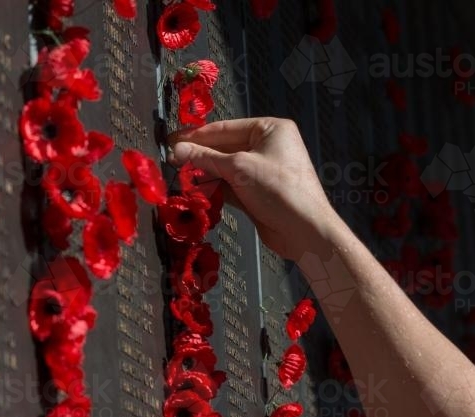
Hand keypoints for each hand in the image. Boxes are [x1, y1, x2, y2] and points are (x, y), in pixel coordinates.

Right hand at [169, 117, 340, 260]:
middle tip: (170, 161)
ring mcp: (260, 170)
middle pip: (223, 148)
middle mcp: (266, 146)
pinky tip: (195, 192)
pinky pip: (228, 185)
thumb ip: (205, 158)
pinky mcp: (255, 192)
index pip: (225, 128)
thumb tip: (177, 150)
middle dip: (198, 156)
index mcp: (269, 129)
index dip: (196, 135)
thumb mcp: (238, 168)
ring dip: (203, 174)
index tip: (172, 141)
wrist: (303, 229)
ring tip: (178, 177)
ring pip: (223, 168)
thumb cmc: (279, 190)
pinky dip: (212, 189)